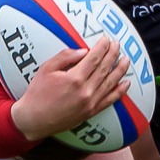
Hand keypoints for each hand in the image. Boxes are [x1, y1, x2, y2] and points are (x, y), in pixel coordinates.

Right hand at [10, 35, 131, 140]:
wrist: (33, 120)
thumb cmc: (37, 94)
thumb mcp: (46, 69)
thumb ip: (65, 57)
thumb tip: (84, 51)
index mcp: (74, 79)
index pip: (94, 58)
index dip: (102, 47)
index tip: (107, 39)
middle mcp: (86, 91)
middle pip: (104, 68)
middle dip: (113, 54)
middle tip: (117, 45)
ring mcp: (90, 103)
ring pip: (110, 83)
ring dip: (120, 70)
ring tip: (126, 60)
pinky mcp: (91, 112)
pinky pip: (109, 101)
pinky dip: (119, 92)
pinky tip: (126, 84)